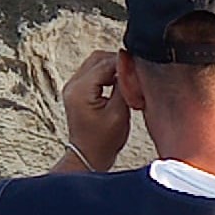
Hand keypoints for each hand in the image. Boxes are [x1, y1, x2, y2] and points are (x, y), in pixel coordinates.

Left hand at [61, 50, 128, 170]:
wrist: (88, 156)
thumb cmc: (103, 142)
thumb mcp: (119, 113)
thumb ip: (124, 87)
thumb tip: (131, 69)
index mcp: (81, 89)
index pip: (105, 63)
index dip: (125, 62)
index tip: (141, 66)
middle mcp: (73, 85)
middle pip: (98, 58)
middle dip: (119, 62)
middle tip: (137, 71)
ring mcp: (73, 87)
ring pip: (95, 63)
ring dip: (113, 67)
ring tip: (129, 78)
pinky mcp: (77, 91)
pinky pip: (93, 72)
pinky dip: (107, 74)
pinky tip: (119, 83)